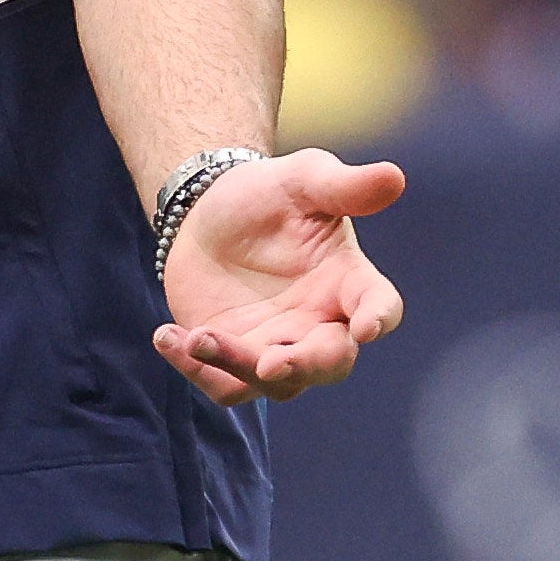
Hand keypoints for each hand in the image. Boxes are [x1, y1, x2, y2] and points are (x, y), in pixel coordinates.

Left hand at [155, 148, 407, 404]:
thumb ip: (345, 185)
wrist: (210, 208)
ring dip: (237, 367)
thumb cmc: (270, 193)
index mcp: (349, 283)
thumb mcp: (305, 178)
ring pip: (273, 383)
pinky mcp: (233, 356)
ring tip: (197, 337)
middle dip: (302, 366)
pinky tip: (165, 336)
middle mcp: (320, 324)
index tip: (367, 327)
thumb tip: (394, 177)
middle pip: (328, 363)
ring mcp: (277, 346)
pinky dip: (193, 367)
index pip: (380, 306)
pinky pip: (221, 382)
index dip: (378, 318)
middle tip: (270, 364)